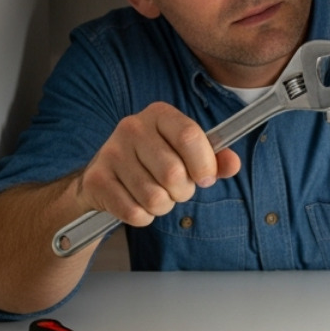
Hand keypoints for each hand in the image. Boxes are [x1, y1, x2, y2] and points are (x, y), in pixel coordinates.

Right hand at [72, 102, 241, 226]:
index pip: (190, 136)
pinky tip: (137, 204)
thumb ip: (213, 159)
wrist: (104, 178)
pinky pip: (133, 212)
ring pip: (154, 197)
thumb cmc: (153, 163)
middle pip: (173, 172)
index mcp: (159, 114)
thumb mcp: (184, 154)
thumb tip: (233, 164)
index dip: (204, 164)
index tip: (205, 179)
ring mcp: (111, 152)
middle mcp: (132, 127)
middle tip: (176, 190)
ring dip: (163, 206)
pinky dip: (143, 217)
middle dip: (182, 191)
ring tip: (157, 196)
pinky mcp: (96, 180)